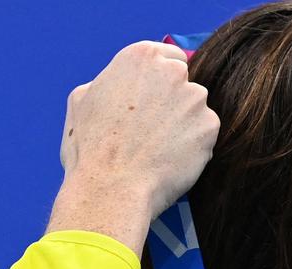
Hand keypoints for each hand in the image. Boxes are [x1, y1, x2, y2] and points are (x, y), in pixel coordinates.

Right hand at [58, 41, 219, 219]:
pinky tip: (172, 160)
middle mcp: (172, 71)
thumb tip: (117, 85)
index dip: (160, 82)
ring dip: (185, 124)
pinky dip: (194, 146)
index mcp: (141, 57)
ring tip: (159, 149)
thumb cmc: (91, 149)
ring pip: (195, 109)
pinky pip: (205, 134)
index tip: (152, 101)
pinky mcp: (209, 126)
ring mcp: (194, 98)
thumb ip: (109, 82)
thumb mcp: (82, 100)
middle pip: (184, 83)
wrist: (113, 188)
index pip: (168, 58)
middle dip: (173, 102)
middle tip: (152, 130)